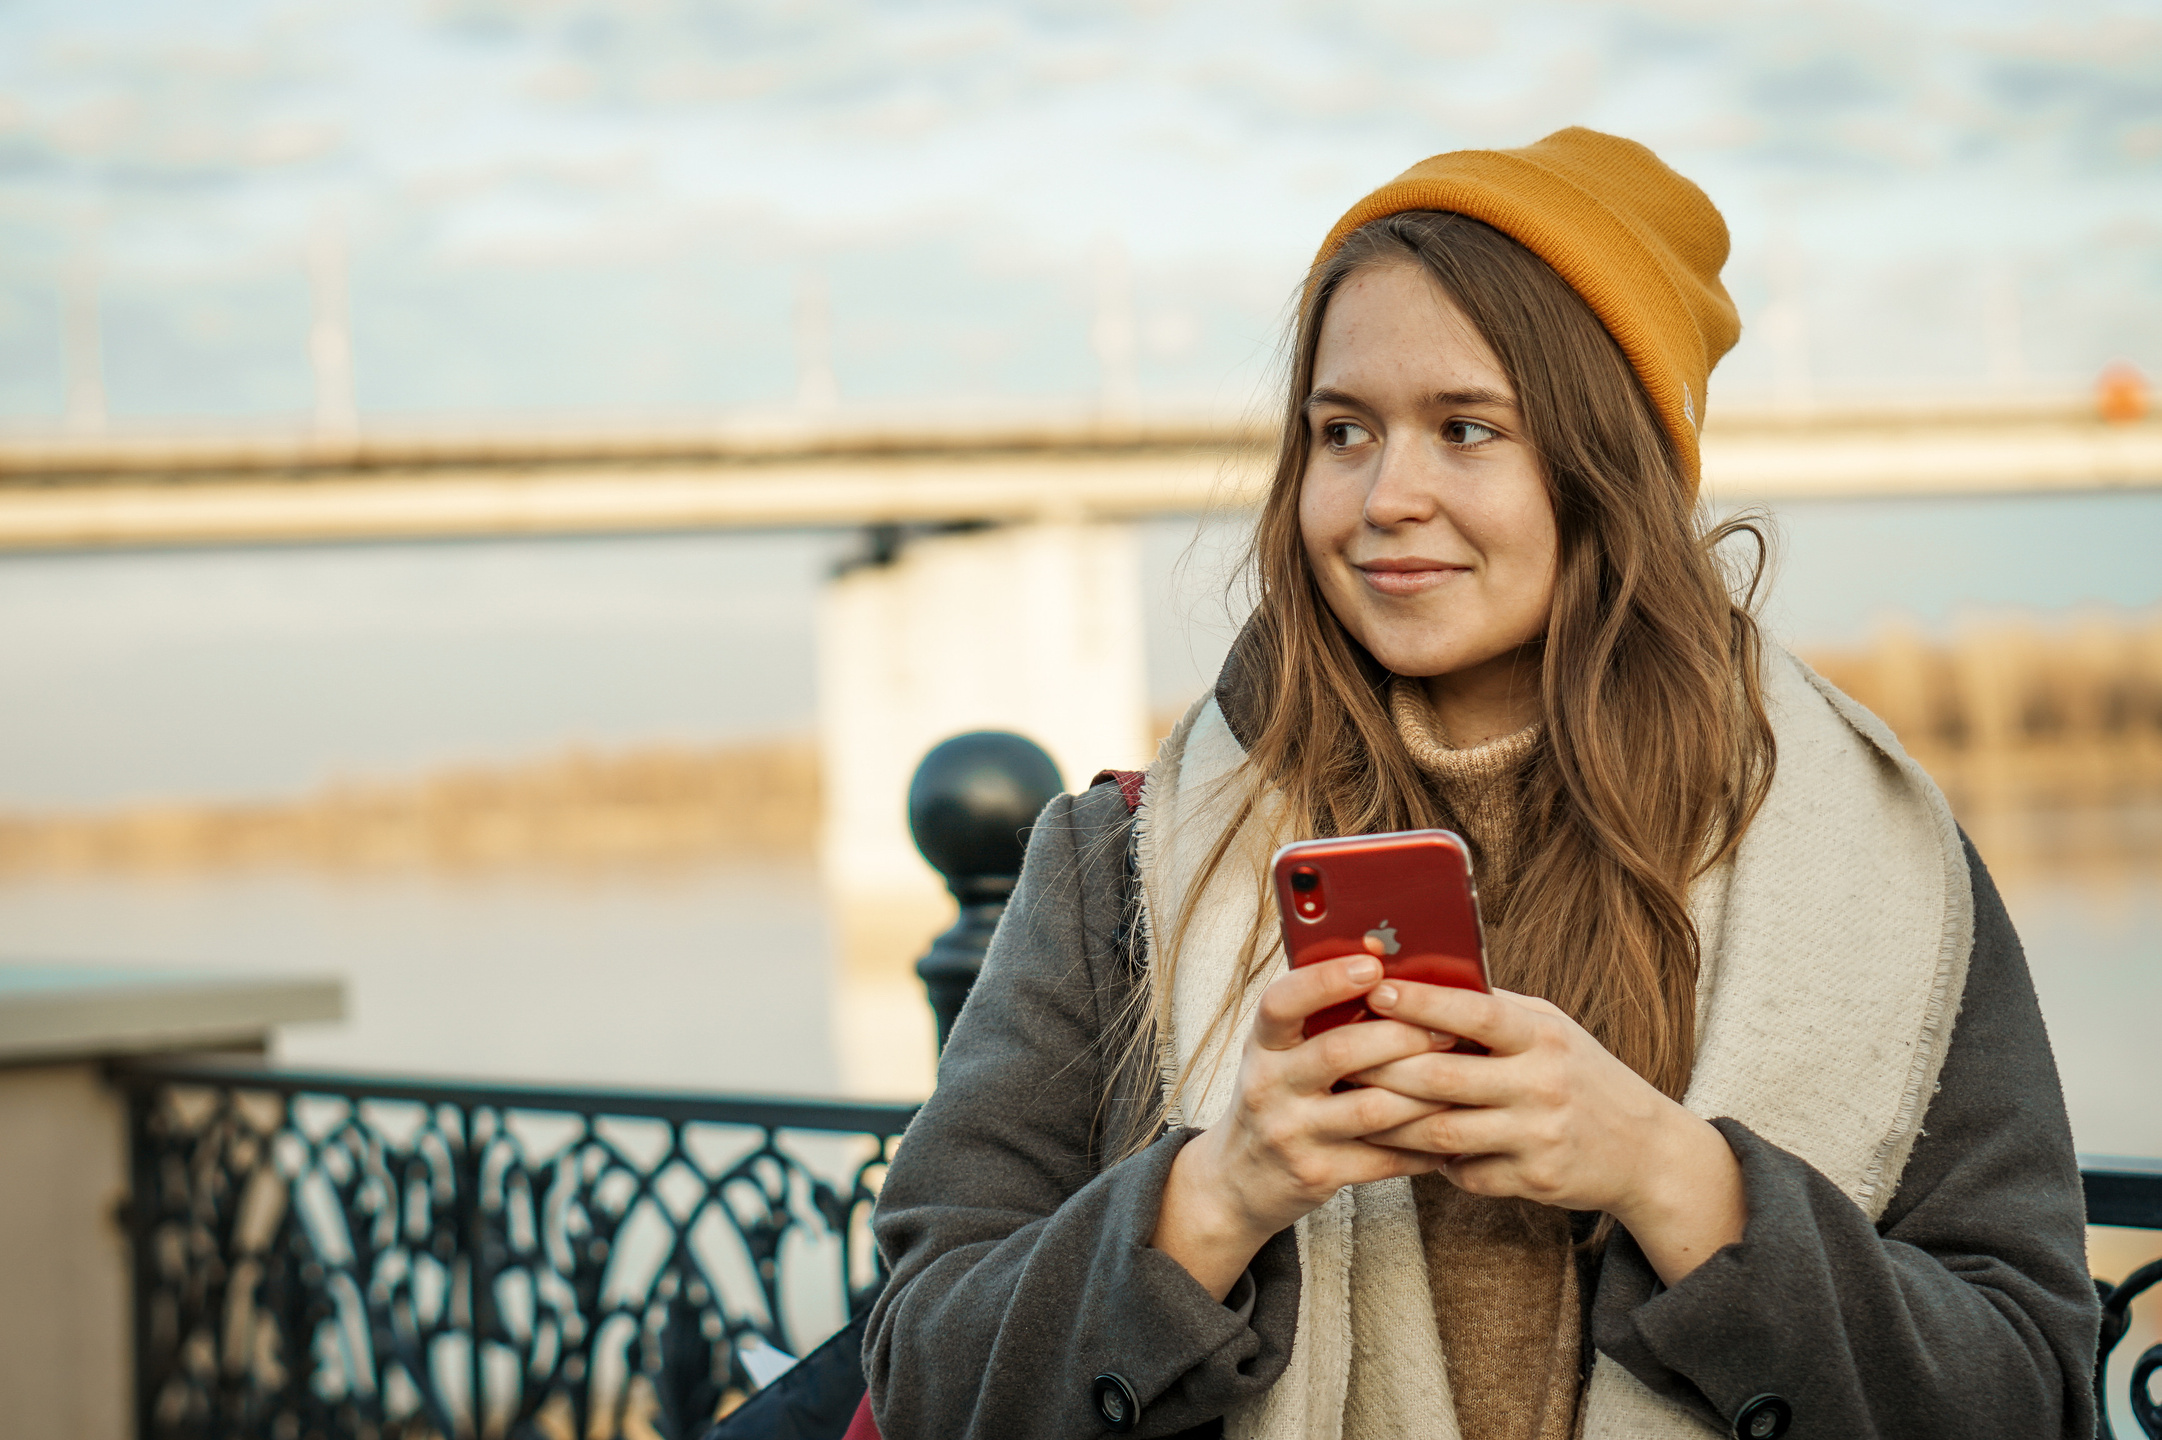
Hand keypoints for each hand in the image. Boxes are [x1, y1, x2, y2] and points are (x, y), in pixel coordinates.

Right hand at [1149, 955, 1454, 1298]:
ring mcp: (1290, 1133)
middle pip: (1340, 1052)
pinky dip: (1423, 1144)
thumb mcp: (1279, 1054)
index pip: (1282, 1002)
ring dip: (1424, 1093)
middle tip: (1447, 1028)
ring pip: (1372, 1108)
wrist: (1238, 1178)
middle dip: (1402, 1036)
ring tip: (1460, 1077)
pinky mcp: (1316, 1173)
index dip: (1326, 979)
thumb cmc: (1278, 1096)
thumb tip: (1387, 964)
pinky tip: (1447, 1128)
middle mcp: (1268, 1085)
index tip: (1374, 964)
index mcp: (1261, 1044)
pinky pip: (1383, 1157)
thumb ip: (1319, 1019)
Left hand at [1353, 981, 1746, 1286]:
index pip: (1476, 1012)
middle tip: (1338, 1059)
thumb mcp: (1553, 1030)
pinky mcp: (1533, 1179)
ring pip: (1442, 1131)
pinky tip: (1409, 1151)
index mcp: (1544, 1036)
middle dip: (1383, 1068)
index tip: (1376, 989)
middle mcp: (1543, 1083)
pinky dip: (1433, 1163)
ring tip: (1354, 1108)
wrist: (1647, 1151)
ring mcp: (1538, 1134)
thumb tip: (1425, 979)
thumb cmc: (1583, 1076)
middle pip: (1443, 1077)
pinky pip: (1464, 1172)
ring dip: (1392, 1123)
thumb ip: (1497, 1011)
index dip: (1423, 1001)